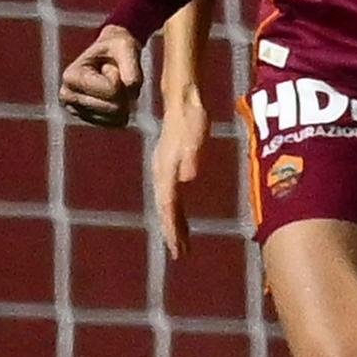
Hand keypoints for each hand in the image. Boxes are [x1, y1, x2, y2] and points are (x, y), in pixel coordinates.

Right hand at [60, 24, 143, 127]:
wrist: (112, 55)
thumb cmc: (117, 48)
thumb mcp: (126, 47)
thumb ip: (131, 67)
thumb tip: (132, 89)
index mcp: (71, 76)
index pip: (112, 89)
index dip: (120, 75)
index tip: (109, 64)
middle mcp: (67, 97)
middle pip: (115, 107)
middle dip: (124, 90)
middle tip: (113, 74)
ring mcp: (76, 111)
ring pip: (118, 117)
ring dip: (125, 99)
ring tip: (113, 83)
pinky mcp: (88, 120)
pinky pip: (117, 123)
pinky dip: (124, 109)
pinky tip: (113, 95)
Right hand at [148, 80, 209, 259]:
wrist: (182, 101)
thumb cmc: (191, 117)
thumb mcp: (195, 135)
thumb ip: (191, 156)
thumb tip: (188, 178)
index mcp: (165, 169)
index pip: (168, 205)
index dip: (171, 227)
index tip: (176, 247)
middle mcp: (161, 174)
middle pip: (165, 209)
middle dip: (171, 233)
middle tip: (179, 255)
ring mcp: (164, 172)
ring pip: (167, 206)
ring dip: (174, 227)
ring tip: (181, 247)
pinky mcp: (171, 169)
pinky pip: (173, 198)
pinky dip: (177, 214)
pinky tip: (184, 226)